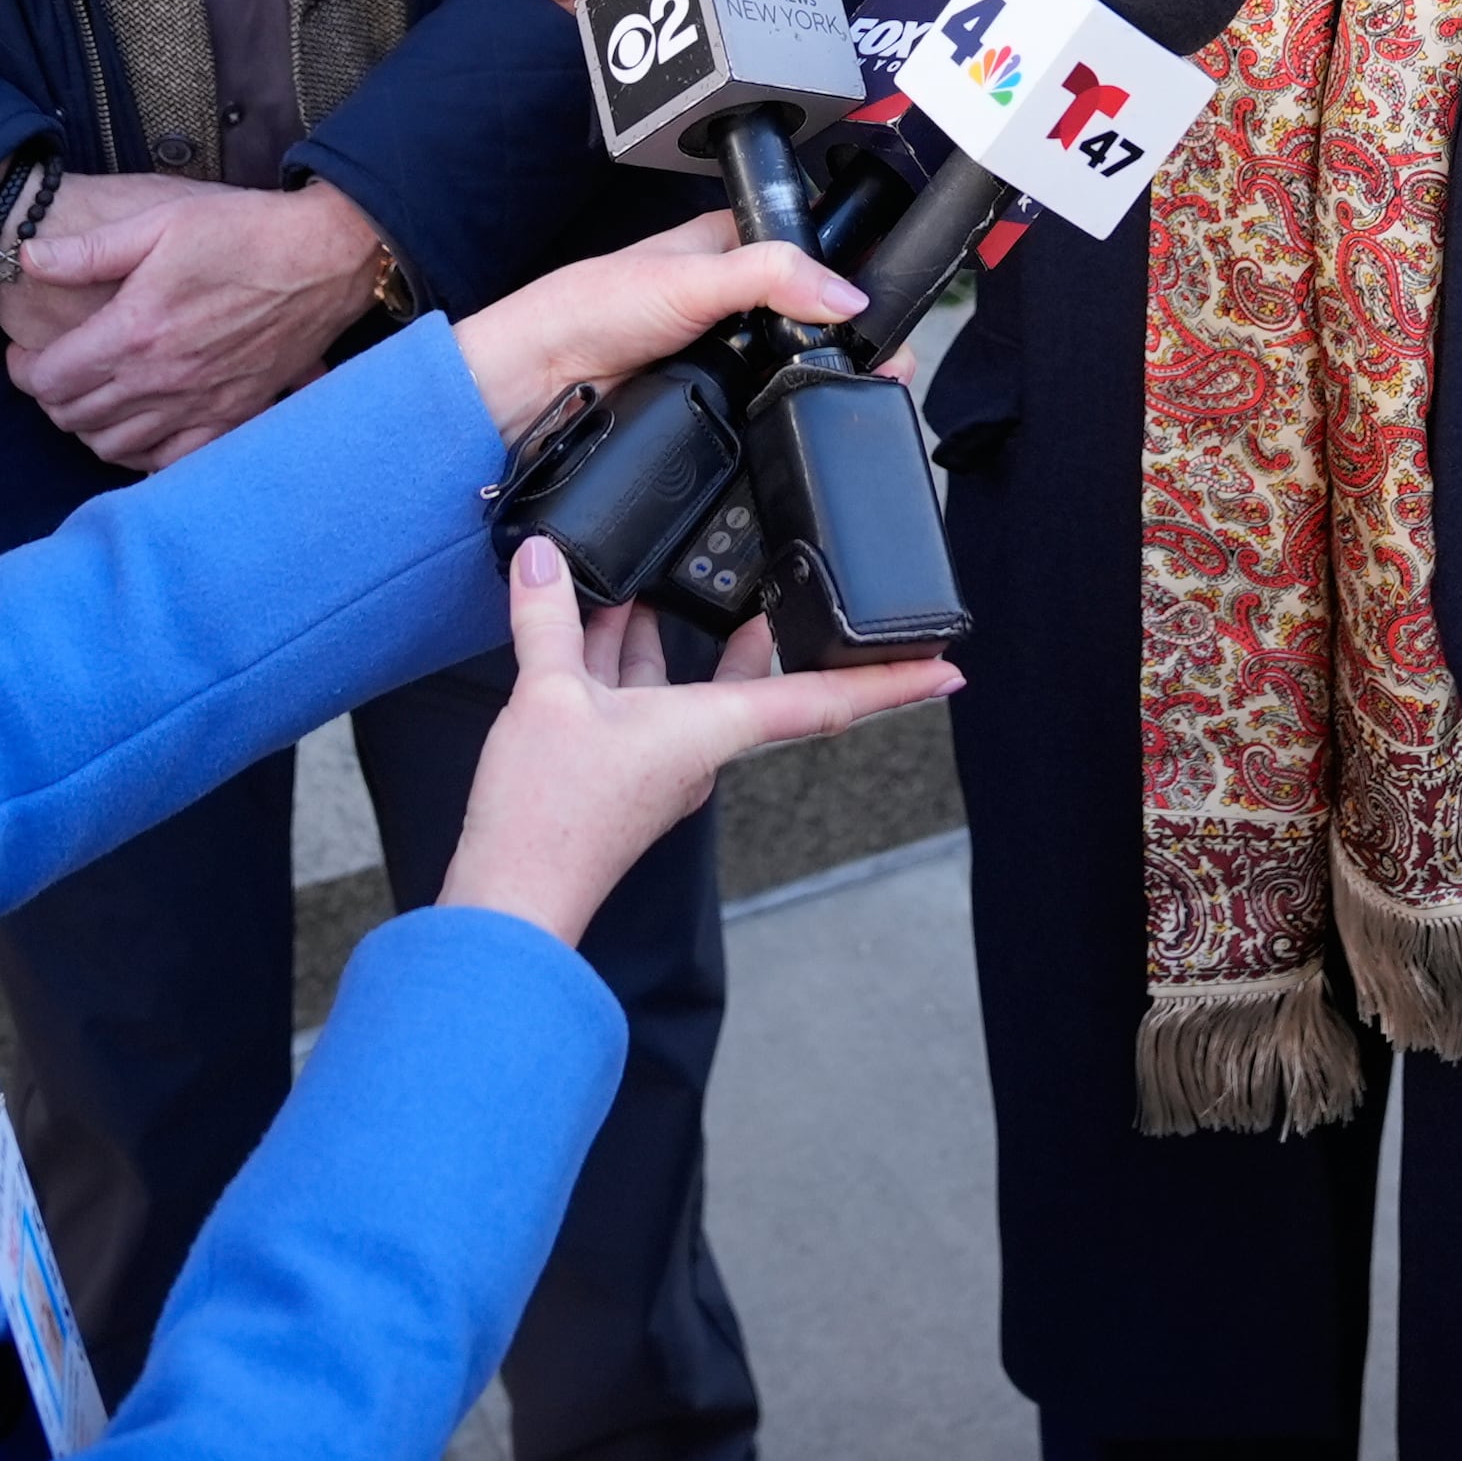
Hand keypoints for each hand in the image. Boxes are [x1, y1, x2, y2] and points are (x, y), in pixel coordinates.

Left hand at [5, 177, 384, 469]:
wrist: (326, 257)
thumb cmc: (245, 232)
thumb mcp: (160, 222)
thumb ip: (88, 251)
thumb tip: (27, 258)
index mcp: (135, 330)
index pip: (49, 379)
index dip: (23, 369)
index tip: (26, 352)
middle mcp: (162, 379)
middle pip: (74, 418)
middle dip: (52, 398)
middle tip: (57, 370)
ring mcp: (200, 404)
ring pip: (114, 447)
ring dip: (91, 427)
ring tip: (94, 396)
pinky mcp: (234, 416)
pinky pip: (170, 461)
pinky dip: (143, 454)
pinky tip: (140, 428)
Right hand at [441, 534, 957, 941]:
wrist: (511, 901)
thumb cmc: (549, 818)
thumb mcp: (546, 696)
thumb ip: (548, 621)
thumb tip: (547, 559)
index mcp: (713, 729)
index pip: (827, 699)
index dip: (891, 681)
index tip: (950, 668)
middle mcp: (701, 749)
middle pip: (756, 681)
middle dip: (768, 631)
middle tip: (799, 589)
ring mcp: (660, 763)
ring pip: (684, 683)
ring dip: (669, 634)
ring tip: (659, 577)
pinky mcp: (620, 772)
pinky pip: (639, 700)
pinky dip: (623, 659)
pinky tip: (593, 627)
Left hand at [450, 212, 868, 439]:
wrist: (538, 383)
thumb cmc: (587, 308)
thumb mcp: (689, 277)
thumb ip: (770, 276)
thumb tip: (844, 293)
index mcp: (729, 249)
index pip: (810, 253)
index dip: (848, 274)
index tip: (881, 304)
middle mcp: (731, 300)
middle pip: (810, 317)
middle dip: (845, 337)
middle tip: (880, 361)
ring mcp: (724, 354)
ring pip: (792, 365)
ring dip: (815, 378)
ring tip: (852, 388)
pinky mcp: (716, 402)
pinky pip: (765, 407)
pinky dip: (782, 412)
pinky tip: (797, 417)